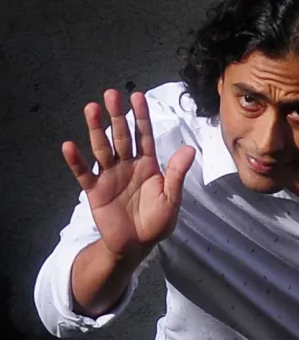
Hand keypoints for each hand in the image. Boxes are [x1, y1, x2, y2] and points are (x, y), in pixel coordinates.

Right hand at [62, 90, 194, 262]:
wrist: (136, 245)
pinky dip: (76, 160)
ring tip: (90, 108)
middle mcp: (128, 165)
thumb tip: (188, 149)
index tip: (136, 96)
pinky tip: (69, 146)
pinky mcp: (95, 191)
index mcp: (148, 164)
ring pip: (102, 148)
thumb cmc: (157, 221)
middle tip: (110, 93)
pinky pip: (84, 173)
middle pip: (121, 135)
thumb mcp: (171, 199)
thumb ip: (176, 174)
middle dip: (117, 115)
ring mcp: (110, 176)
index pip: (144, 135)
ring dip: (96, 129)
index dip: (141, 116)